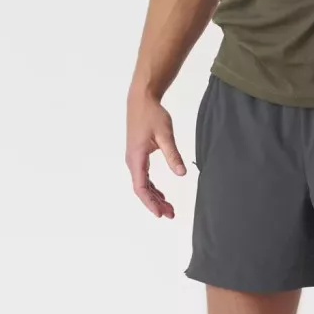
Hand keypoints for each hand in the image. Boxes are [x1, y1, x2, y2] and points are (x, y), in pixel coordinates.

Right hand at [125, 92, 186, 218]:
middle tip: (170, 214)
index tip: (160, 213)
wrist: (141, 100)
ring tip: (168, 208)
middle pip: (142, 189)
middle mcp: (132, 161)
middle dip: (155, 203)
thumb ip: (173, 154)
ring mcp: (134, 159)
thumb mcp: (165, 134)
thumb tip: (182, 173)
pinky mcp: (138, 155)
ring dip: (154, 197)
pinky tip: (162, 195)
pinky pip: (144, 177)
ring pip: (143, 184)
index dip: (150, 203)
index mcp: (136, 158)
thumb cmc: (151, 115)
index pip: (141, 187)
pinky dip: (152, 188)